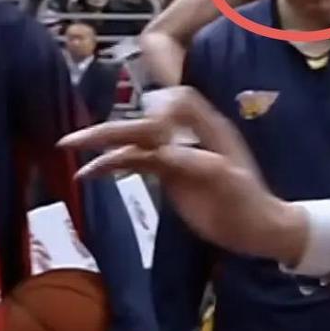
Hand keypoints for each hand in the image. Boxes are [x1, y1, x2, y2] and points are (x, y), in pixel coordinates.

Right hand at [58, 87, 308, 265]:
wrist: (256, 229)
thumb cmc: (247, 202)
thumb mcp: (225, 180)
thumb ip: (194, 162)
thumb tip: (161, 149)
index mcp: (208, 126)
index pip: (178, 101)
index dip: (157, 109)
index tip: (145, 128)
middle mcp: (187, 134)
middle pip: (145, 123)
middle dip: (111, 129)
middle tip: (76, 137)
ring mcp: (176, 153)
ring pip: (135, 142)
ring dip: (105, 145)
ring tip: (72, 148)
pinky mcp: (168, 173)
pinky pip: (136, 162)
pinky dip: (113, 164)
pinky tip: (91, 172)